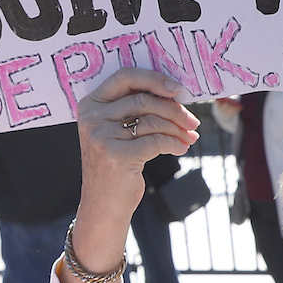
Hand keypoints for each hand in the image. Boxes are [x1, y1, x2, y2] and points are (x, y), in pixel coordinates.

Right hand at [62, 68, 198, 282]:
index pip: (125, 77)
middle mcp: (92, 117)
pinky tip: (181, 149)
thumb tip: (176, 94)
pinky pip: (157, 141)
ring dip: (178, 128)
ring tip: (189, 137)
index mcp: (90, 104)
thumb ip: (134, 110)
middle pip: (143, 99)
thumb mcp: (117, 132)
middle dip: (174, 109)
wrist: (103, 205)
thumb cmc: (116, 165)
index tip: (178, 89)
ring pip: (152, 120)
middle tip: (192, 122)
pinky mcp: (117, 156)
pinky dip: (174, 144)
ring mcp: (102, 137)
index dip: (154, 78)